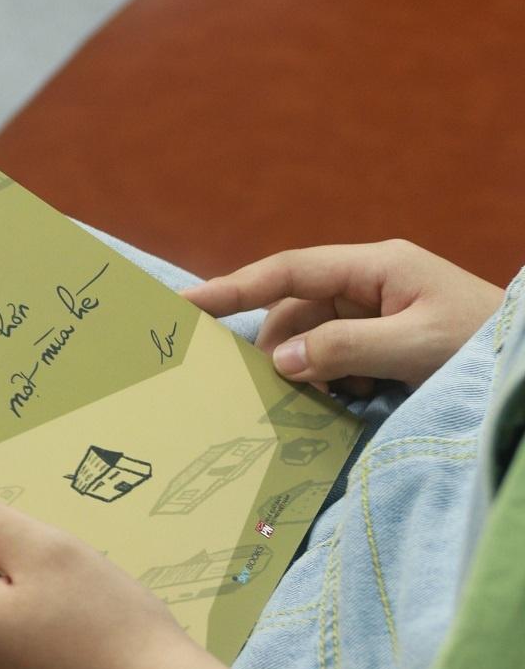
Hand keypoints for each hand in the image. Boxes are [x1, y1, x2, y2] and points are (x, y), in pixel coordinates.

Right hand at [182, 240, 503, 394]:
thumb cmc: (482, 344)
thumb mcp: (414, 347)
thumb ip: (343, 349)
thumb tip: (281, 360)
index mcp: (376, 267)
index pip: (288, 271)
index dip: (233, 286)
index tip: (187, 304)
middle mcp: (369, 284)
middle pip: (296, 311)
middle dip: (281, 349)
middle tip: (267, 390)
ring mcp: (376, 312)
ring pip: (312, 339)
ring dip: (309, 371)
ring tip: (325, 401)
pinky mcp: (382, 340)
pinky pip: (335, 357)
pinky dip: (331, 380)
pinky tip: (353, 399)